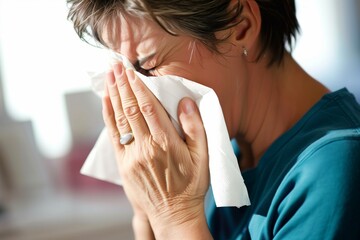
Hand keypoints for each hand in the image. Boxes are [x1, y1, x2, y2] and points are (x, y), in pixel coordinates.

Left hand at [102, 63, 211, 238]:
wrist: (174, 214)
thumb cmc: (191, 185)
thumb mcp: (203, 157)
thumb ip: (195, 128)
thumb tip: (185, 102)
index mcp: (166, 143)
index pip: (148, 107)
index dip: (138, 86)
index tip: (131, 70)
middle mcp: (146, 147)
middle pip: (131, 108)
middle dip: (122, 84)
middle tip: (116, 65)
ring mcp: (132, 156)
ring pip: (120, 119)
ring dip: (114, 95)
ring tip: (109, 76)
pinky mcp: (124, 164)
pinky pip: (114, 135)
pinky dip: (109, 116)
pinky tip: (107, 101)